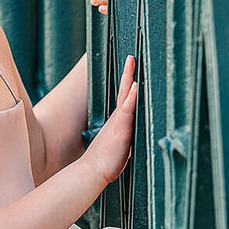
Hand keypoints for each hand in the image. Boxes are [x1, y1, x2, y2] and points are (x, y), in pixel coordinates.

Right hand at [82, 55, 138, 183]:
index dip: (127, 82)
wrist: (93, 172)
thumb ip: (127, 139)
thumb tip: (131, 138)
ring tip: (132, 63)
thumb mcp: (121, 147)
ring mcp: (119, 123)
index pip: (125, 97)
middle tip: (131, 56)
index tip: (130, 67)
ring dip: (129, 79)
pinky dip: (131, 98)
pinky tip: (134, 87)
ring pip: (126, 97)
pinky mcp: (121, 130)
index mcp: (119, 122)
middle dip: (127, 73)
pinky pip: (127, 111)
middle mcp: (119, 119)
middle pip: (124, 91)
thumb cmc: (106, 163)